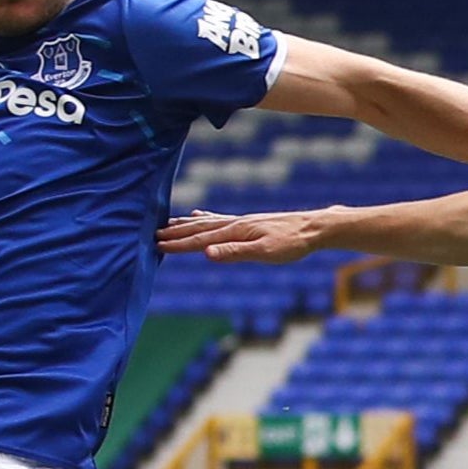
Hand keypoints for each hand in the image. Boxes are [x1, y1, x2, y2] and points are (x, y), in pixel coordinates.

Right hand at [156, 208, 329, 263]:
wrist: (314, 227)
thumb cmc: (292, 243)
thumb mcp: (265, 251)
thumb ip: (235, 252)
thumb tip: (207, 253)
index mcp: (236, 231)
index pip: (201, 240)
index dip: (179, 244)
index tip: (158, 245)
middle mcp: (235, 223)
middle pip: (199, 228)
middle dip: (176, 233)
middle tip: (153, 235)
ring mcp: (242, 221)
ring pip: (206, 222)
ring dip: (186, 224)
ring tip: (168, 223)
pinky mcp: (249, 222)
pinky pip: (218, 219)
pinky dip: (204, 218)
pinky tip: (199, 215)